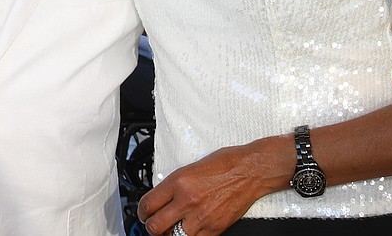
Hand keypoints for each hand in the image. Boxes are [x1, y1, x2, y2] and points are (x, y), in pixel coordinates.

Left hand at [138, 142, 287, 235]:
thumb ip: (175, 184)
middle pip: (155, 226)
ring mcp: (201, 217)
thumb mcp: (191, 167)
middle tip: (152, 223)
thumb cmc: (227, 164)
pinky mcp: (214, 228)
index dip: (141, 212)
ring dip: (168, 234)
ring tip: (170, 228)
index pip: (148, 204)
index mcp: (179, 181)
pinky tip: (187, 231)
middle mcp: (187, 200)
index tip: (143, 213)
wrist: (251, 170)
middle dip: (150, 226)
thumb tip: (162, 197)